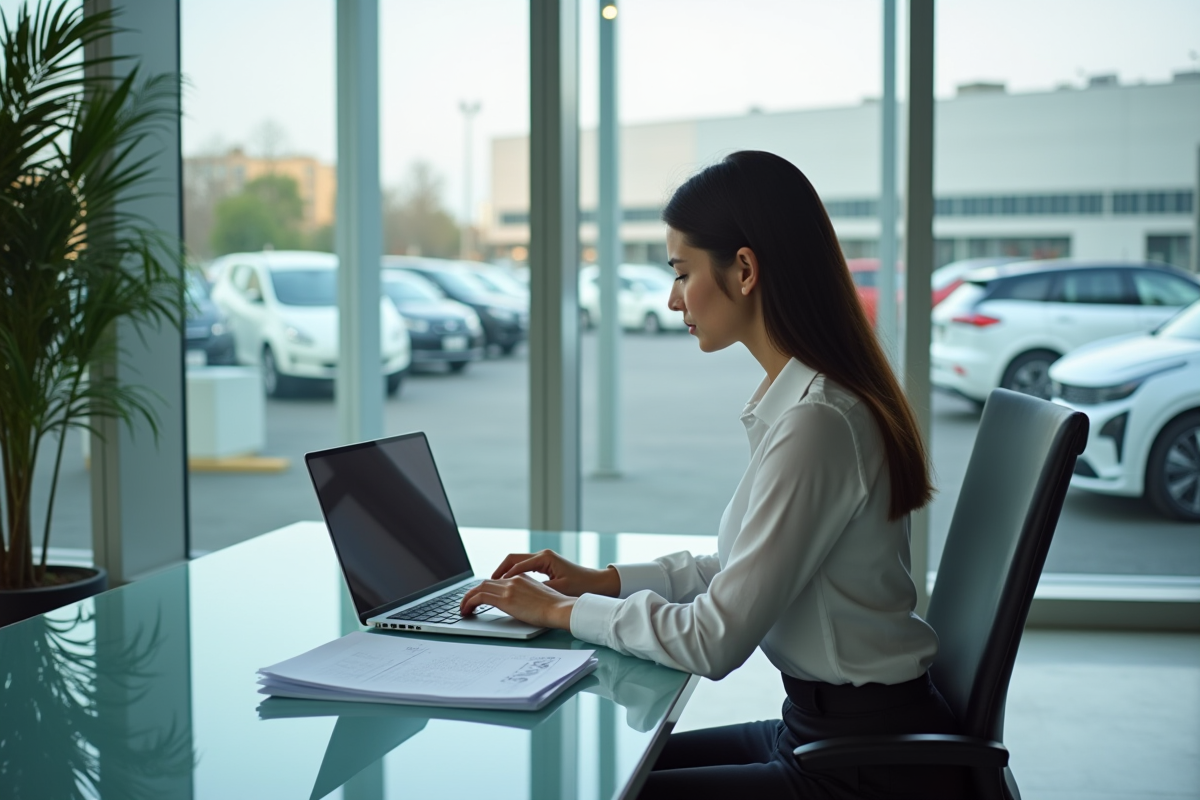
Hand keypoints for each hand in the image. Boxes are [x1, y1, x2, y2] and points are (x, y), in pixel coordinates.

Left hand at [460, 574, 576, 629]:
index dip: (484, 589)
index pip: (497, 581)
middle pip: (485, 583)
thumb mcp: (540, 596)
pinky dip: (469, 602)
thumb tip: (519, 604)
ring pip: (479, 589)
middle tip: (466, 603)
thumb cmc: (555, 607)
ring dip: (467, 598)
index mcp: (521, 578)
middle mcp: (513, 580)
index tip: (478, 597)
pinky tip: (466, 610)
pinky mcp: (505, 599)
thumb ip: (527, 595)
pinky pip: (480, 597)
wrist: (559, 608)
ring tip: (463, 609)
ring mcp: (508, 588)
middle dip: (472, 593)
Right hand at [490, 549, 620, 597]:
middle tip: (487, 584)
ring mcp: (543, 558)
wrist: (597, 583)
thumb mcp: (557, 589)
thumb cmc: (581, 586)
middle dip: (499, 571)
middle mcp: (542, 555)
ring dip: (505, 572)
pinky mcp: (545, 564)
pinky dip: (513, 573)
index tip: (490, 586)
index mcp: (544, 559)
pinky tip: (509, 584)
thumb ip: (538, 590)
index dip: (502, 577)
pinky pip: (524, 566)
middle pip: (512, 559)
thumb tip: (519, 594)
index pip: (516, 565)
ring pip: (517, 562)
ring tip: (494, 585)